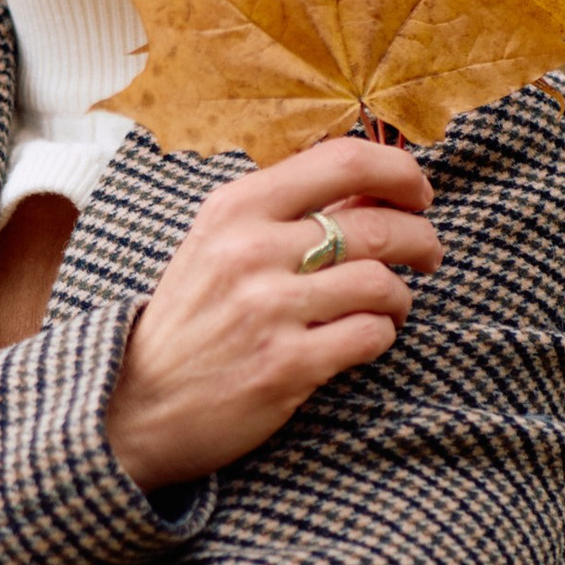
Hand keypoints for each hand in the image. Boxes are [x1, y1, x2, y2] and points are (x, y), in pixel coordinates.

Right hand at [104, 134, 439, 494]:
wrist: (136, 404)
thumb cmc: (191, 319)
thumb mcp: (219, 245)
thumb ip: (289, 212)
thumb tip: (378, 184)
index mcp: (234, 208)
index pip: (342, 159)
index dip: (399, 172)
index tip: (417, 193)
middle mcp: (250, 250)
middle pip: (378, 224)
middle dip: (421, 239)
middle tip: (427, 254)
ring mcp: (268, 309)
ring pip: (383, 282)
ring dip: (401, 296)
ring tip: (390, 306)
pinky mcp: (286, 365)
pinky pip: (372, 336)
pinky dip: (382, 335)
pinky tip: (365, 338)